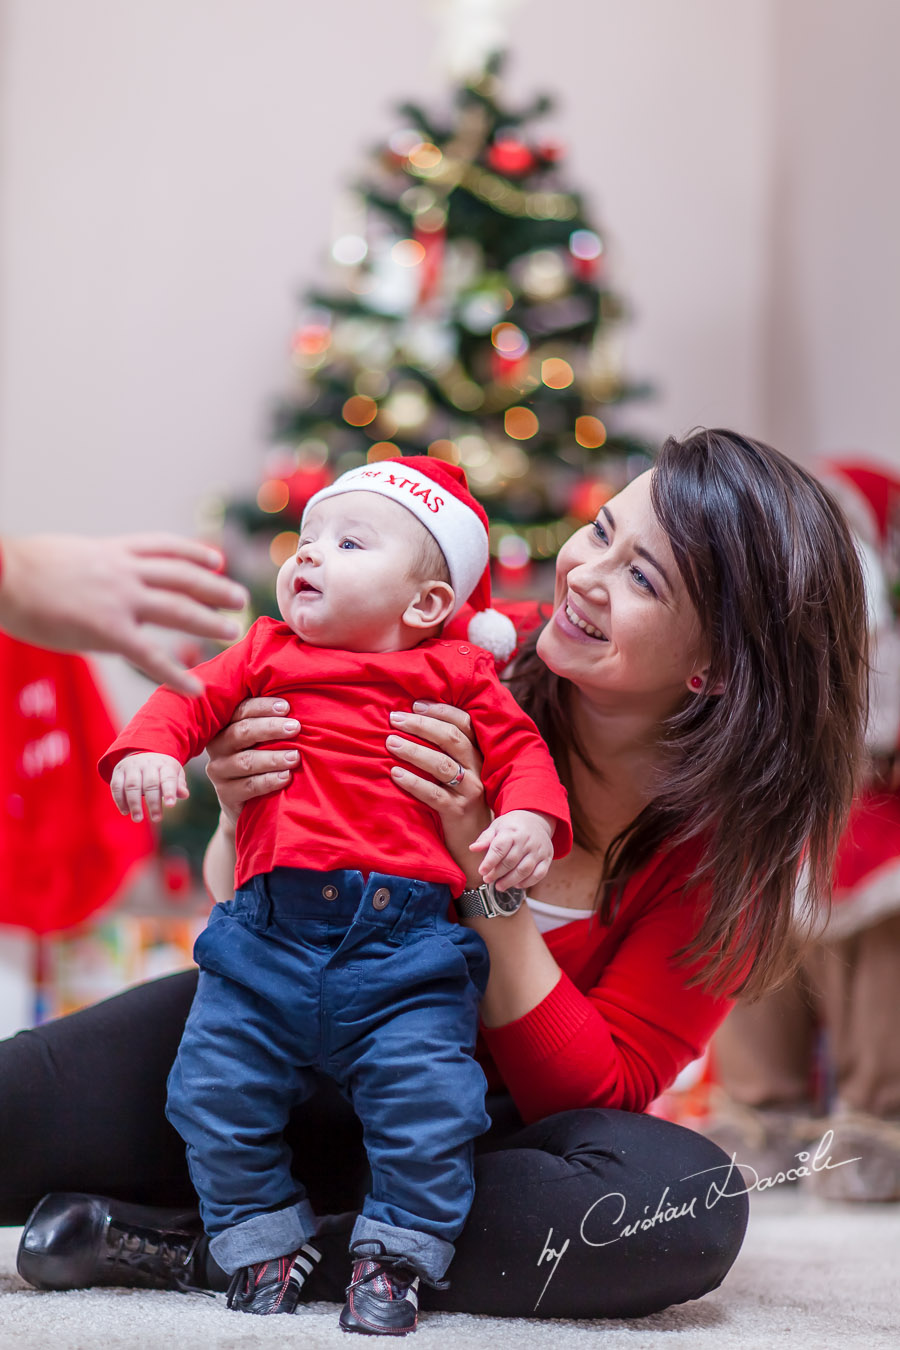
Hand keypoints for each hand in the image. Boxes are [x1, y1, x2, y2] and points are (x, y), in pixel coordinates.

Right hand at [0, 533, 247, 695]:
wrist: (0, 575)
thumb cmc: (20, 568)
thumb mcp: (67, 554)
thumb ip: (93, 567)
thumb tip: (96, 578)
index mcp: (113, 551)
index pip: (165, 548)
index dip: (195, 554)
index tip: (216, 560)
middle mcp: (124, 572)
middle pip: (183, 577)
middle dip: (215, 588)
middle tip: (241, 597)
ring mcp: (119, 600)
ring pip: (178, 610)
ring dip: (209, 622)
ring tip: (232, 632)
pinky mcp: (107, 631)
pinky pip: (151, 657)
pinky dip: (176, 675)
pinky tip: (194, 689)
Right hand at [111, 751, 187, 822]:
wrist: (143, 752)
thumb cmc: (162, 770)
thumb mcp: (174, 773)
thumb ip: (179, 784)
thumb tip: (184, 795)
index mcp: (164, 765)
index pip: (168, 778)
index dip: (169, 791)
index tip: (171, 806)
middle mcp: (148, 764)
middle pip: (150, 784)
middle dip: (153, 803)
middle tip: (156, 819)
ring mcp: (132, 767)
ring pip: (132, 785)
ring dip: (134, 804)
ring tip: (138, 819)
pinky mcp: (118, 771)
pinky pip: (116, 786)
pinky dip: (120, 800)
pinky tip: (125, 812)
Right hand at [205, 697, 300, 831]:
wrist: (250, 801)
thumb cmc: (264, 757)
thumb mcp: (265, 738)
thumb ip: (274, 720)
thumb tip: (301, 701)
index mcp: (226, 724)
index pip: (241, 710)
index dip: (263, 707)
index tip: (287, 707)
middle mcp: (218, 746)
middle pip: (241, 732)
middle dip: (270, 728)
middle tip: (295, 728)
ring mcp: (219, 771)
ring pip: (245, 761)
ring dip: (273, 757)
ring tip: (295, 756)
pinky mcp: (225, 794)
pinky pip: (248, 786)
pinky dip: (269, 781)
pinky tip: (286, 777)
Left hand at [386, 700, 491, 882]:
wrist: (478, 848)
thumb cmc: (462, 804)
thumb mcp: (462, 776)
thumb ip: (448, 752)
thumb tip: (415, 723)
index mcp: (478, 756)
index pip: (465, 724)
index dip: (440, 711)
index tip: (415, 704)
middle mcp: (477, 771)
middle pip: (452, 738)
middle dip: (422, 725)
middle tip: (395, 719)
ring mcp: (470, 792)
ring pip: (442, 764)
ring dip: (414, 750)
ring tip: (390, 742)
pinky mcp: (458, 813)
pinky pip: (433, 794)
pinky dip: (413, 782)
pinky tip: (395, 774)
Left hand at [471, 809, 554, 889]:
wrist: (536, 819)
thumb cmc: (512, 826)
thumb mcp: (496, 827)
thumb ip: (485, 839)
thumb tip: (473, 848)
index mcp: (511, 831)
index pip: (499, 848)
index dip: (490, 862)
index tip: (482, 872)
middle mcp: (526, 840)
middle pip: (511, 861)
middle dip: (497, 874)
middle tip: (488, 880)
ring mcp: (538, 850)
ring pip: (524, 870)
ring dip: (510, 881)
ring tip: (499, 886)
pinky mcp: (546, 858)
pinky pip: (538, 874)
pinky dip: (527, 882)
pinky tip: (517, 884)